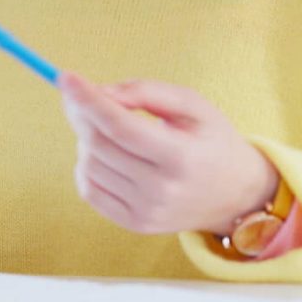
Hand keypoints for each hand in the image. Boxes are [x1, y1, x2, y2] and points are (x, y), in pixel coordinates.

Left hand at [58, 72, 278, 236]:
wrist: (236, 195)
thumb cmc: (211, 141)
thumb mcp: (192, 105)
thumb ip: (145, 91)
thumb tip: (100, 92)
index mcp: (181, 156)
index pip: (121, 126)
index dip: (88, 100)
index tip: (65, 77)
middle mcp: (162, 189)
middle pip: (99, 144)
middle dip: (81, 113)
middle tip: (80, 96)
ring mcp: (146, 211)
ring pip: (89, 164)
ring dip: (87, 139)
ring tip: (112, 131)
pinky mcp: (134, 224)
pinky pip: (89, 190)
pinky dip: (88, 166)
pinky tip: (108, 156)